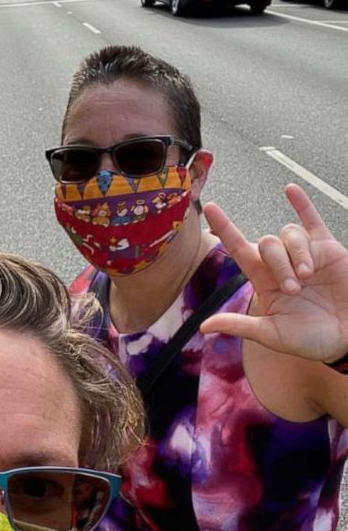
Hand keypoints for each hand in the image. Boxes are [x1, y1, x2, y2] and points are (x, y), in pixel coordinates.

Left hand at [201, 184, 347, 361]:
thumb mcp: (273, 335)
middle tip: (295, 288)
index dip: (225, 228)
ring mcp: (304, 254)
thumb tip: (204, 327)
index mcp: (264, 282)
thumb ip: (240, 326)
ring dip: (297, 253)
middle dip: (279, 265)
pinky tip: (290, 189)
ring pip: (289, 234)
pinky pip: (312, 221)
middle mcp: (281, 264)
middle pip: (267, 245)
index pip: (238, 249)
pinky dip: (302, 204)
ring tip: (309, 276)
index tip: (209, 208)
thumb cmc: (312, 340)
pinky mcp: (327, 249)